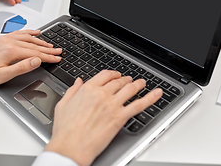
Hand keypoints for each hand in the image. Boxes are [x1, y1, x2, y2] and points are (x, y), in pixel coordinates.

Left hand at [0, 30, 61, 87]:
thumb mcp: (3, 75)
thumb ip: (22, 67)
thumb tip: (36, 61)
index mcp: (10, 51)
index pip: (35, 54)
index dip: (48, 57)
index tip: (57, 59)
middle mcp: (9, 42)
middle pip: (34, 45)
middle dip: (48, 49)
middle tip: (59, 52)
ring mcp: (5, 39)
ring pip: (28, 38)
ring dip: (41, 41)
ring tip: (51, 45)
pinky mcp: (2, 39)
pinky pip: (20, 33)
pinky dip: (30, 32)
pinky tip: (35, 32)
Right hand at [45, 70, 162, 165]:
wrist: (71, 147)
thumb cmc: (65, 130)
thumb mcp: (63, 104)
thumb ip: (72, 90)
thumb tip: (78, 81)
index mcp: (88, 89)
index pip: (105, 75)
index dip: (114, 74)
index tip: (116, 75)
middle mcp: (102, 94)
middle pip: (119, 81)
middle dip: (126, 79)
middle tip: (130, 80)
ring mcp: (112, 105)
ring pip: (130, 89)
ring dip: (138, 84)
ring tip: (142, 83)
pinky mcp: (120, 117)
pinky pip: (139, 105)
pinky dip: (150, 98)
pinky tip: (157, 94)